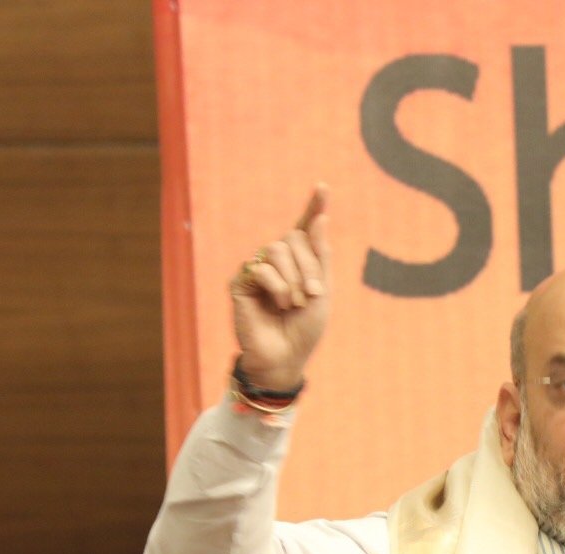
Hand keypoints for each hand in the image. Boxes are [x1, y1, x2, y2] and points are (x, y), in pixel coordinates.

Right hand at [231, 185, 331, 390]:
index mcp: (301, 262)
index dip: (314, 207)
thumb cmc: (305, 329)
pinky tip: (278, 304)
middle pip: (293, 238)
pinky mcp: (241, 281)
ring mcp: (258, 269)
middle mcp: (278, 261)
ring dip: (294, 279)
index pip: (305, 228)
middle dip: (309, 266)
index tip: (323, 186)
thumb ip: (320, 255)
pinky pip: (261, 267)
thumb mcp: (323, 291)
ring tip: (294, 303)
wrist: (286, 357)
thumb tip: (321, 219)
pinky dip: (276, 286)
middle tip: (312, 295)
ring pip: (277, 250)